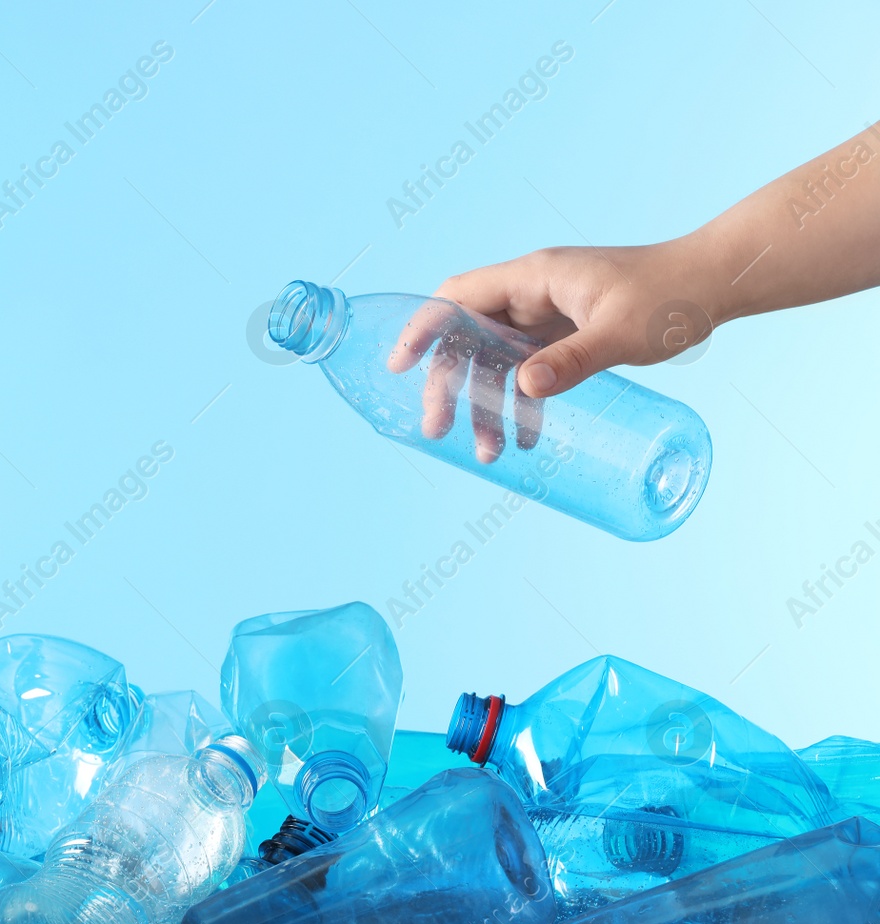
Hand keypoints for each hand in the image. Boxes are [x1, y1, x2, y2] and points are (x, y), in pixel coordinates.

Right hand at [391, 241, 718, 462]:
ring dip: (486, 405)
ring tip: (487, 451)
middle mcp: (532, 295)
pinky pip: (528, 372)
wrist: (716, 284)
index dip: (424, 328)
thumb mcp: (620, 332)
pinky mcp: (567, 337)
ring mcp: (549, 317)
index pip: (458, 297)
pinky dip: (521, 404)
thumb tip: (524, 388)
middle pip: (469, 338)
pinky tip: (526, 439)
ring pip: (497, 361)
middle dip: (451, 385)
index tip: (401, 364)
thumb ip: (572, 361)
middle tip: (439, 428)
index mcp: (534, 279)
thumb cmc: (672, 295)